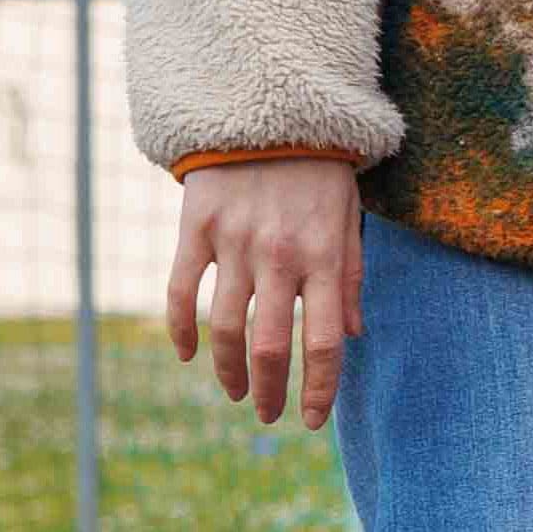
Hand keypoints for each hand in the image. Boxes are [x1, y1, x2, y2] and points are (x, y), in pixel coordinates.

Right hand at [164, 156, 366, 426]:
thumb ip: (349, 278)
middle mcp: (278, 256)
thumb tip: (351, 336)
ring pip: (223, 327)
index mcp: (323, 257)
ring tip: (235, 391)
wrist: (269, 111)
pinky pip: (181, 290)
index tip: (312, 419)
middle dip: (269, 390)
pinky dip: (181, 329)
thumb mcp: (349, 220)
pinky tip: (188, 354)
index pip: (323, 343)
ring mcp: (232, 243)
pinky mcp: (195, 229)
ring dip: (226, 369)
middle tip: (269, 414)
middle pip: (267, 345)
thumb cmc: (319, 171)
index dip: (318, 389)